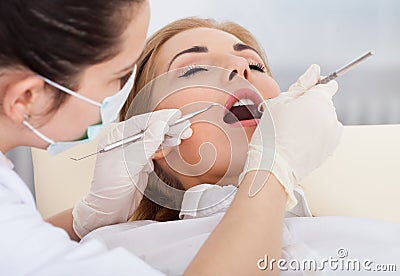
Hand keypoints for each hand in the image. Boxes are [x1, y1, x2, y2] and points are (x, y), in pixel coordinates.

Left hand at [72, 109, 191, 237]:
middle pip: (149, 128)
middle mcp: (124, 141)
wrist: (108, 210)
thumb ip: (146, 144)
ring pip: (154, 138)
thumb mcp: (128, 164)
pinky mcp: (141, 162)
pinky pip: (155, 148)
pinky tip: (175, 141)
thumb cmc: (110, 187)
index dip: (160, 117)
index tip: (175, 115)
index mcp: (116, 137)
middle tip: (185, 125)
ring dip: (169, 135)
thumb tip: (161, 125)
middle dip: (168, 126)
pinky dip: (166, 145)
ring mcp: (133, 151)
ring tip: (184, 132)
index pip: (141, 122)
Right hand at [240, 64, 342, 209]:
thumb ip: (301, 84)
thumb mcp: (279, 102)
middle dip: (310, 105)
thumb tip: (314, 70)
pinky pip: (325, 135)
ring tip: (292, 131)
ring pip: (325, 119)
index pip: (328, 84)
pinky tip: (298, 141)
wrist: (273, 166)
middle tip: (289, 116)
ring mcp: (333, 134)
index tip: (305, 92)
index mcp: (319, 100)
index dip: (315, 86)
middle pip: (324, 103)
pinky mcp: (330, 149)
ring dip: (313, 121)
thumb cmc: (272, 135)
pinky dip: (316, 135)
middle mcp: (331, 115)